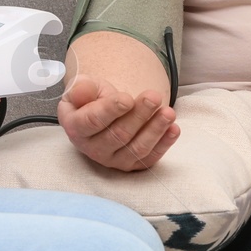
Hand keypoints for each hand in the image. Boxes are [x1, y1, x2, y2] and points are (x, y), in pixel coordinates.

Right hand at [58, 75, 179, 171]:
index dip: (110, 110)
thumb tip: (81, 91)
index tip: (127, 99)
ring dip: (155, 130)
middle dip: (139, 116)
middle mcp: (93, 149)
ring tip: (169, 112)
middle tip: (154, 97)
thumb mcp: (84, 86)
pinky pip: (149, 159)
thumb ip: (82, 88)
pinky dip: (164, 145)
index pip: (92, 122)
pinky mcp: (132, 165)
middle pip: (118, 135)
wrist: (105, 111)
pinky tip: (174, 129)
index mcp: (76, 127)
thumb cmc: (93, 97)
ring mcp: (113, 160)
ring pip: (136, 149)